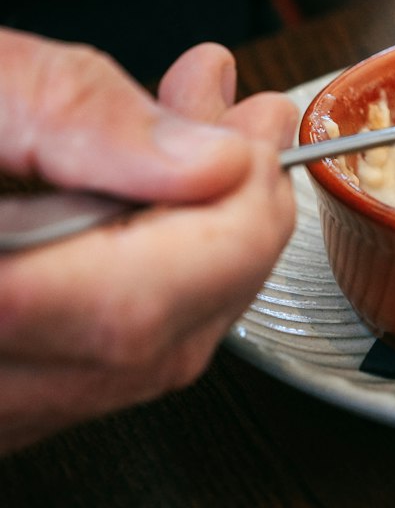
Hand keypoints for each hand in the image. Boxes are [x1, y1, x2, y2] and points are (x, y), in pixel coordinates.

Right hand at [0, 31, 297, 454]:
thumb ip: (70, 112)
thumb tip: (208, 156)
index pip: (134, 307)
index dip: (229, 217)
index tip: (257, 127)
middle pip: (153, 343)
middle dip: (234, 221)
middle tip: (252, 122)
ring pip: (139, 360)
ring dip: (203, 245)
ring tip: (209, 138)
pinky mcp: (7, 395)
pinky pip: (103, 358)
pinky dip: (153, 273)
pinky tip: (154, 194)